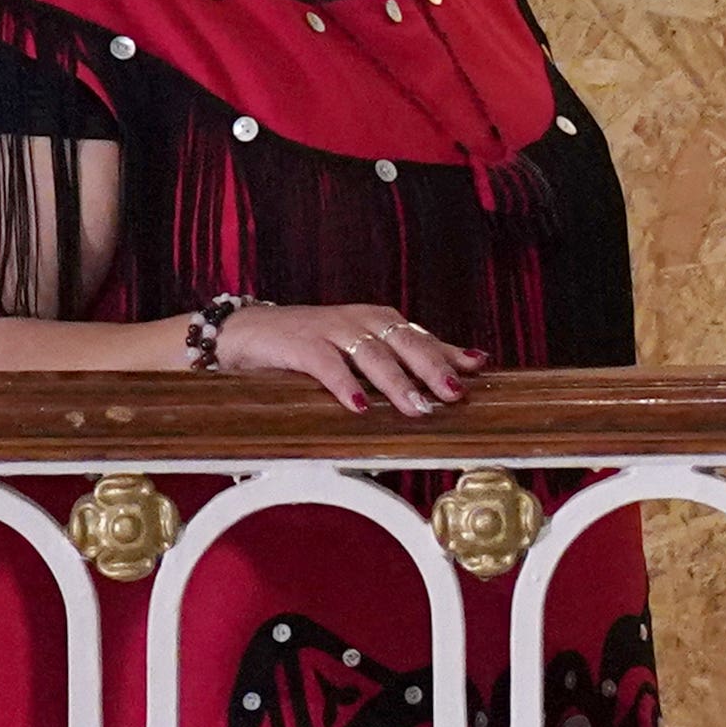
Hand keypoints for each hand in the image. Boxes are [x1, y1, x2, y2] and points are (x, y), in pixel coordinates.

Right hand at [215, 300, 480, 415]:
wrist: (248, 332)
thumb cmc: (314, 343)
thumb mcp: (364, 346)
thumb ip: (412, 354)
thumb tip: (472, 362)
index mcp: (380, 320)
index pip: (421, 338)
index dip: (448, 354)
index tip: (477, 369)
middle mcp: (360, 320)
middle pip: (404, 342)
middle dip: (431, 368)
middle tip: (452, 394)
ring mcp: (330, 330)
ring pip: (371, 355)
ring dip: (395, 382)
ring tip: (416, 407)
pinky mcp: (300, 344)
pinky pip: (327, 365)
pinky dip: (345, 385)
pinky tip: (359, 406)